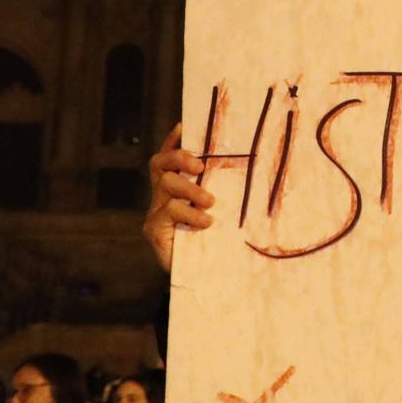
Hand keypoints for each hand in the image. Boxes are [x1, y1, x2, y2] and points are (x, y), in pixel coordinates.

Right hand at [142, 123, 214, 274]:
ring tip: (211, 203)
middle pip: (160, 163)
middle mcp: (161, 195)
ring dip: (191, 189)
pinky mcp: (153, 229)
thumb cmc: (215, 239)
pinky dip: (190, 213)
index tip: (185, 125)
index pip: (168, 157)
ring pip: (167, 184)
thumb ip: (221, 189)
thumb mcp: (221, 209)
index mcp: (176, 187)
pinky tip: (206, 222)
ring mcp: (155, 211)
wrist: (203, 276)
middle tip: (200, 166)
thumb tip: (248, 163)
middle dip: (180, 157)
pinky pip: (170, 209)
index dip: (173, 140)